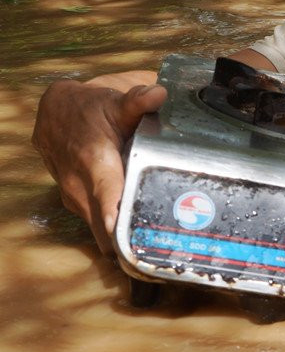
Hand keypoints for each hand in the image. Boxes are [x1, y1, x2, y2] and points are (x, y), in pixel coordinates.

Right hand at [32, 73, 164, 254]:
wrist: (55, 113)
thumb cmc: (90, 109)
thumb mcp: (114, 102)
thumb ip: (137, 100)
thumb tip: (158, 93)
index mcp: (94, 163)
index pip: (106, 199)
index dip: (118, 223)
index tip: (131, 245)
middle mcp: (80, 187)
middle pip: (106, 229)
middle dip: (130, 244)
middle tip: (162, 258)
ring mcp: (76, 200)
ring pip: (101, 233)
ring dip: (122, 241)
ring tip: (155, 251)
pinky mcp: (76, 205)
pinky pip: (97, 228)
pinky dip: (114, 234)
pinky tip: (137, 236)